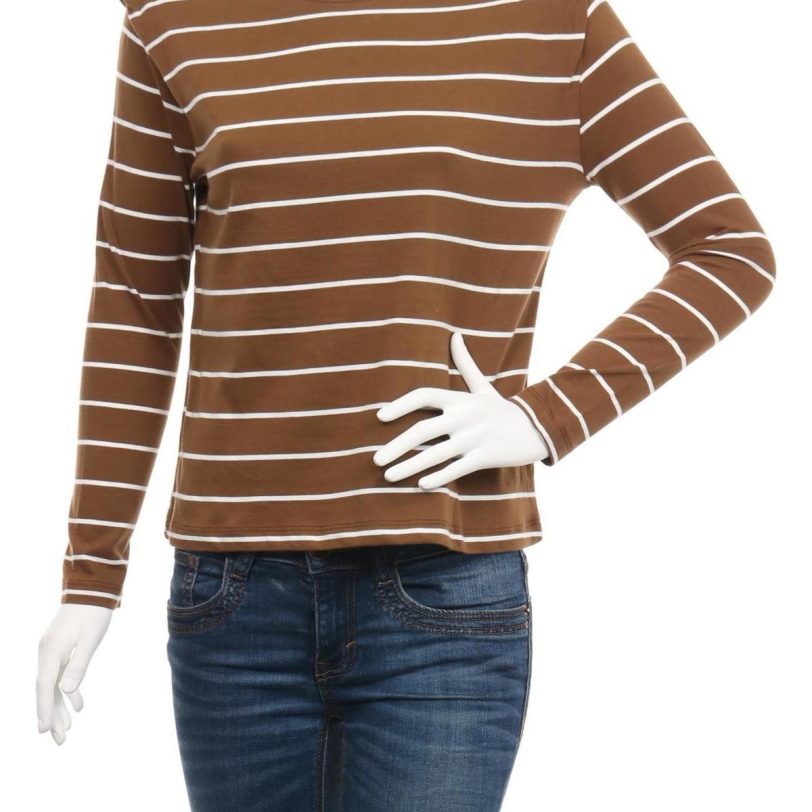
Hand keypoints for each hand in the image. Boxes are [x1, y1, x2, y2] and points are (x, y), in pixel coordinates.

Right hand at [36, 604, 112, 744]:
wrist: (92, 589)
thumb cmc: (94, 613)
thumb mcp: (91, 639)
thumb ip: (79, 664)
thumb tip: (67, 691)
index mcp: (52, 651)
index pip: (45, 687)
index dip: (45, 710)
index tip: (45, 731)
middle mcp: (46, 653)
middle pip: (46, 690)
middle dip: (51, 716)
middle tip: (59, 741)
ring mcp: (51, 651)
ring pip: (52, 685)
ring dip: (59, 707)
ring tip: (67, 730)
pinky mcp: (60, 649)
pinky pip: (60, 675)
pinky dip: (68, 691)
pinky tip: (78, 705)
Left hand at [373, 332, 549, 488]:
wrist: (538, 428)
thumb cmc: (502, 409)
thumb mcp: (483, 387)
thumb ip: (466, 363)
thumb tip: (454, 335)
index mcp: (459, 399)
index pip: (423, 395)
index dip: (400, 404)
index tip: (380, 417)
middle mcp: (464, 416)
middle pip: (423, 430)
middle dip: (396, 446)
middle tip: (376, 460)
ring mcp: (475, 437)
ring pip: (436, 454)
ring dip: (410, 466)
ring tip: (389, 477)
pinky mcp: (486, 456)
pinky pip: (457, 468)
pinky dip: (439, 477)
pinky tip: (421, 485)